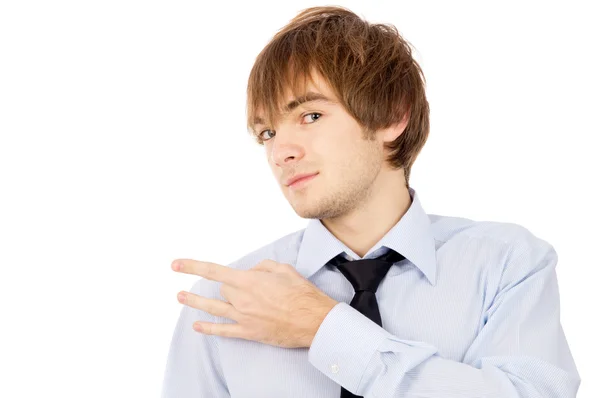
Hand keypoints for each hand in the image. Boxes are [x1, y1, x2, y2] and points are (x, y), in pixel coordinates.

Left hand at [172, 258, 338, 347]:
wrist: (314, 321)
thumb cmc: (302, 294)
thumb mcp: (283, 269)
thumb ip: (262, 267)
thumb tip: (250, 272)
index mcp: (250, 281)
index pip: (214, 272)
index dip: (192, 267)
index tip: (176, 265)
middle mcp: (242, 299)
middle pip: (222, 290)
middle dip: (229, 286)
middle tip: (247, 287)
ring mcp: (244, 317)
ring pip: (214, 308)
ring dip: (195, 302)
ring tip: (180, 297)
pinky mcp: (249, 332)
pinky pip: (223, 331)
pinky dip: (208, 329)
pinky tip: (197, 326)